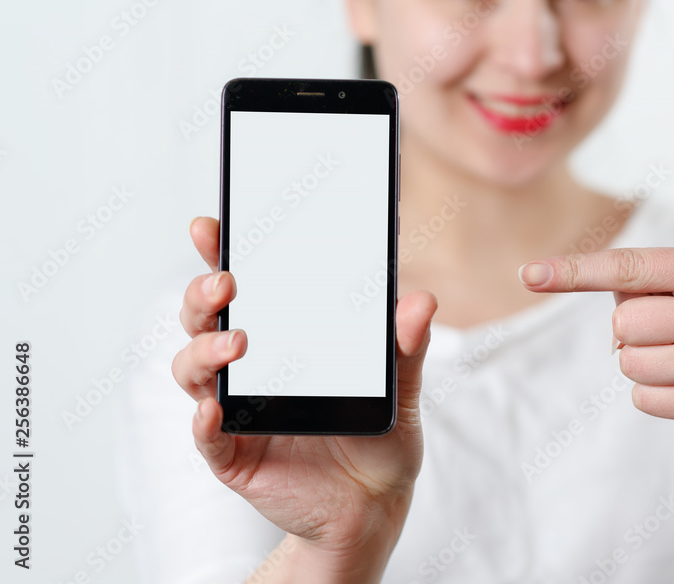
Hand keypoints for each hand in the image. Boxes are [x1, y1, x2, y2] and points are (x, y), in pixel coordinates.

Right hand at [172, 217, 436, 572]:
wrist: (372, 503)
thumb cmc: (378, 434)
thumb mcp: (400, 386)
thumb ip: (406, 346)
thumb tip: (422, 301)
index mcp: (283, 336)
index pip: (243, 287)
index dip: (220, 254)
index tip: (211, 227)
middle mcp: (250, 367)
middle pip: (205, 319)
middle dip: (204, 294)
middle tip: (227, 282)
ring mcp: (236, 409)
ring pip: (193, 371)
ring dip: (205, 351)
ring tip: (237, 345)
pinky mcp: (233, 455)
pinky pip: (207, 437)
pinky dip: (205, 422)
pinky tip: (217, 408)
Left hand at [519, 242, 673, 429]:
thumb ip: (662, 273)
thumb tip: (605, 299)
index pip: (629, 267)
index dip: (573, 272)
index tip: (529, 275)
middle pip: (621, 322)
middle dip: (634, 323)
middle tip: (673, 321)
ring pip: (629, 361)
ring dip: (644, 356)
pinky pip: (645, 397)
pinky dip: (656, 387)